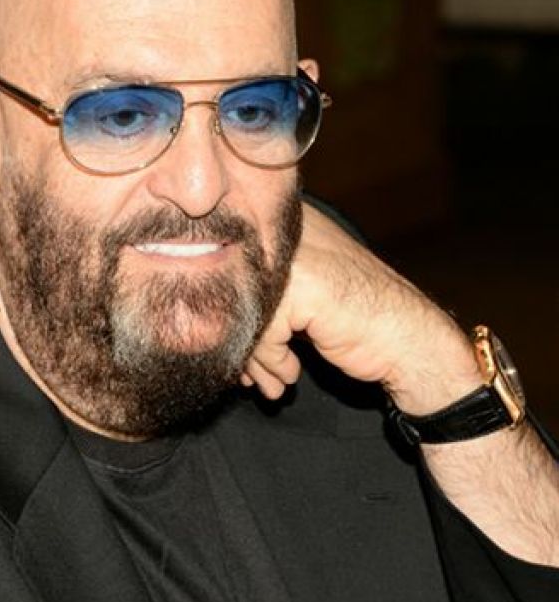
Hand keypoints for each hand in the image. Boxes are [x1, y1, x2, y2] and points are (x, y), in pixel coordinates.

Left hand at [242, 203, 481, 413]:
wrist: (407, 339)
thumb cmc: (349, 320)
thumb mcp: (292, 301)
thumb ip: (251, 296)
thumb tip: (193, 320)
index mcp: (279, 222)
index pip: (222, 265)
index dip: (226, 312)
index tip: (235, 347)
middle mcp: (284, 228)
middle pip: (229, 289)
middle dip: (235, 338)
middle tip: (244, 373)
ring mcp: (295, 254)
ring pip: (242, 312)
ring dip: (252, 356)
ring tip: (267, 379)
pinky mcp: (305, 285)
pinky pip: (262, 331)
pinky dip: (273, 361)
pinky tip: (289, 374)